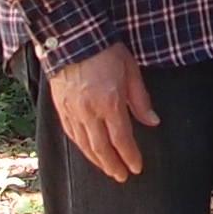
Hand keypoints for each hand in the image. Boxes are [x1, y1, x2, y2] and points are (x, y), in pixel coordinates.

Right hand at [49, 44, 158, 183]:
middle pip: (102, 148)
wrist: (70, 36)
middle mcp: (89, 111)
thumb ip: (140, 99)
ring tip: (108, 170)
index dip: (130, 156)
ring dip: (97, 161)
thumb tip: (152, 122)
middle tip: (122, 177)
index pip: (122, 139)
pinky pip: (71, 134)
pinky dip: (81, 147)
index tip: (137, 167)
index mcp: (110, 102)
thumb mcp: (130, 69)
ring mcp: (72, 111)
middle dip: (113, 165)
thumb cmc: (104, 50)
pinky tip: (88, 152)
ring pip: (85, 145)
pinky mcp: (60, 108)